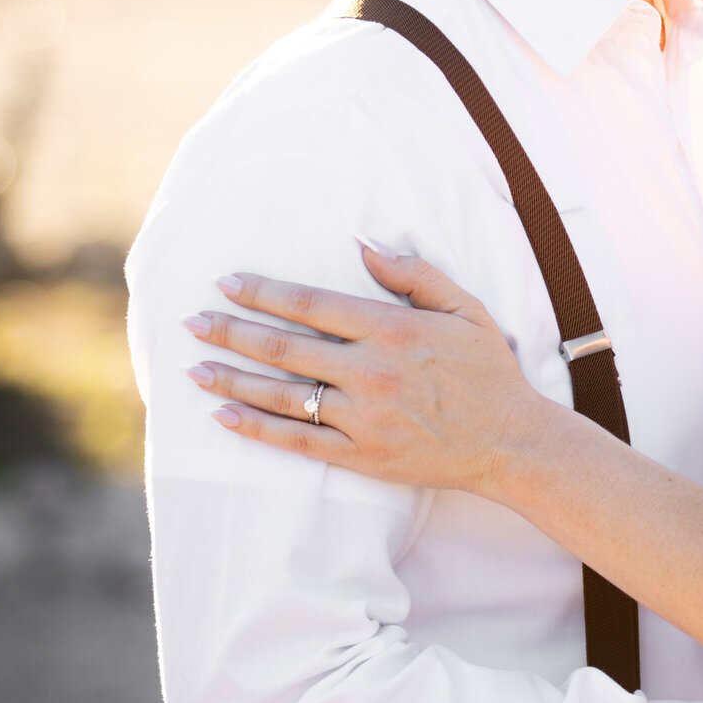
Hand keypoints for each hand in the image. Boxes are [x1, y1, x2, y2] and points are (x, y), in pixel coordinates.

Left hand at [182, 247, 549, 492]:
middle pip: (283, 348)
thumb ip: (414, 275)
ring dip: (231, 379)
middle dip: (231, 331)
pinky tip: (225, 415)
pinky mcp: (360, 456)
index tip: (227, 283)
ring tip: (194, 368)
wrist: (510, 443)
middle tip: (191, 322)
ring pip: (280, 395)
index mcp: (392, 330)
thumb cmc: (490, 372)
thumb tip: (364, 247)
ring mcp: (362, 418)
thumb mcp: (466, 310)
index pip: (310, 305)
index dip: (263, 292)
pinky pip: (296, 441)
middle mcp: (370, 372)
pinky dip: (256, 428)